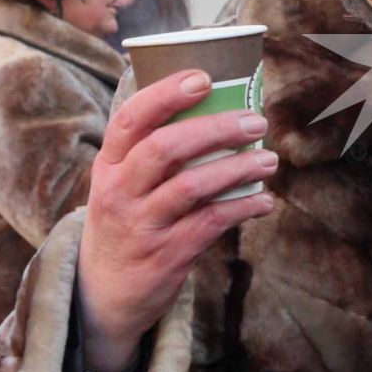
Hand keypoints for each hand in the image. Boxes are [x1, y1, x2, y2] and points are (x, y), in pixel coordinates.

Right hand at [75, 70, 278, 371]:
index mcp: (109, 165)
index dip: (166, 94)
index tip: (204, 78)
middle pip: (165, 148)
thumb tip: (217, 108)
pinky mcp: (166, 255)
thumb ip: (154, 151)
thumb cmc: (124, 223)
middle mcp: (120, 191)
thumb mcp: (121, 184)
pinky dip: (243, 208)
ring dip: (238, 169)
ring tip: (269, 160)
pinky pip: (211, 223)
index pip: (131, 119)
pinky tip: (264, 201)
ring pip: (192, 186)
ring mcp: (142, 224)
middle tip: (256, 122)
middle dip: (216, 129)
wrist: (102, 293)